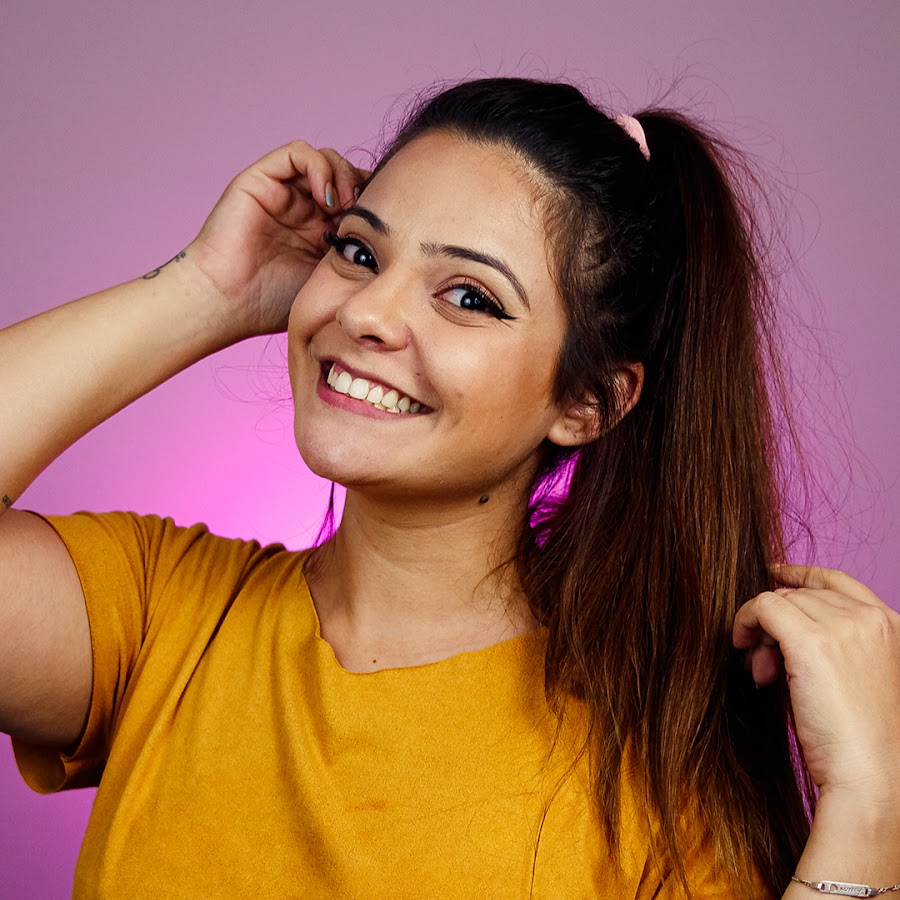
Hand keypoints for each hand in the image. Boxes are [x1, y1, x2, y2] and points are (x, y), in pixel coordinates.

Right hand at [188, 141, 368, 336]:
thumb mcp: (329, 283)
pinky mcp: (262, 179)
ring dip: (344, 176)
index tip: (385, 226)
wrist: (226, 303)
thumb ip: (356, 263)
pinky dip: (318, 168)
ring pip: (326, 160)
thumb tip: (398, 256)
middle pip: (347, 176)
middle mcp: (303, 208)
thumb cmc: (271, 304)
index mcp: (320, 232)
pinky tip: (325, 198)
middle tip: (369, 213)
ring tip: (347, 205)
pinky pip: (298, 154)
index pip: (359, 201)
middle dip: (363, 188)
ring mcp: (283, 192)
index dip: (375, 206)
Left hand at [733, 565, 899, 802]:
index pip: (839, 581)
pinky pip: (762, 606)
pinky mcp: (812, 641)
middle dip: (777, 625)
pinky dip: (744, 621)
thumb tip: (772, 630)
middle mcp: (871, 619)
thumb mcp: (852, 678)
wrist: (871, 776)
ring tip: (761, 672)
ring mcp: (843, 626)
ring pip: (780, 602)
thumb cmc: (860, 741)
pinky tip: (741, 647)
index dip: (802, 574)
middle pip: (801, 596)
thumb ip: (826, 645)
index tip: (775, 573)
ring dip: (761, 632)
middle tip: (764, 664)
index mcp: (893, 627)